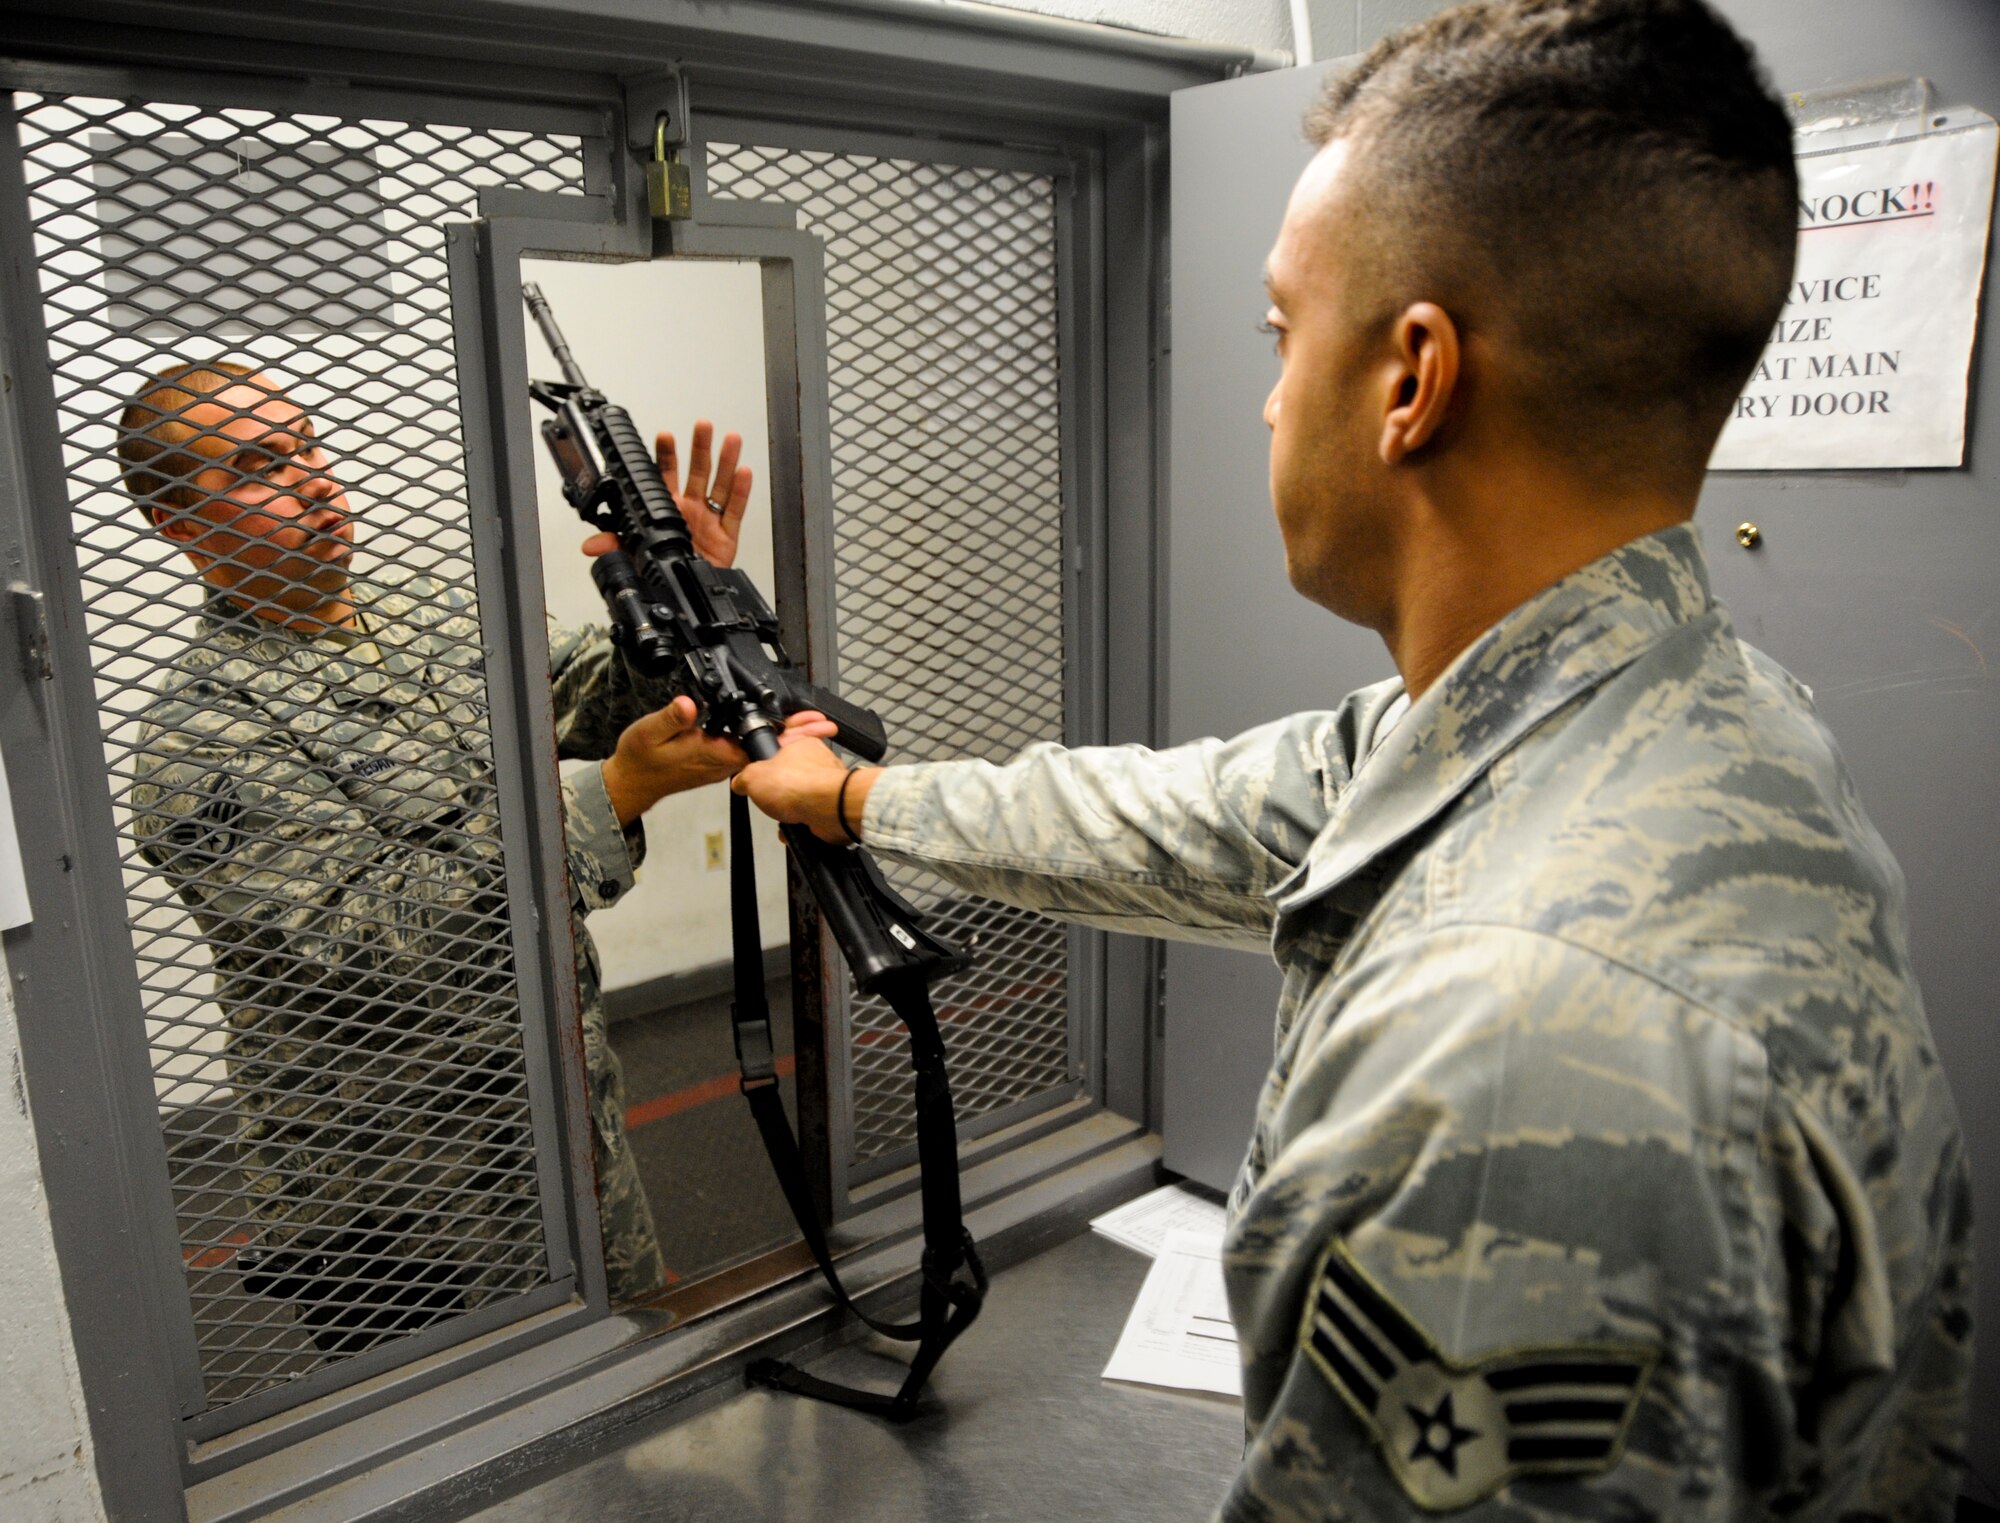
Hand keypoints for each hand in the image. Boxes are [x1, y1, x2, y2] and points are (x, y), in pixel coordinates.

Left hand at [579, 419, 752, 573]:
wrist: (687, 595)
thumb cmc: (667, 570)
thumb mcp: (637, 555)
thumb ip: (616, 544)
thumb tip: (591, 544)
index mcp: (669, 510)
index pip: (667, 476)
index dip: (666, 456)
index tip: (665, 436)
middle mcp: (690, 510)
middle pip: (698, 472)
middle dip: (700, 447)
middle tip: (702, 426)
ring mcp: (709, 519)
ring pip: (720, 485)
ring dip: (726, 462)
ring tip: (731, 440)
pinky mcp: (726, 535)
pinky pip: (735, 510)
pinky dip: (741, 491)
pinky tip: (743, 473)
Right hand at [597, 697, 744, 824]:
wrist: (631, 782)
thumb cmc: (639, 759)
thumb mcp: (649, 731)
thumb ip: (672, 718)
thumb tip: (688, 703)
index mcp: (711, 754)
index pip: (753, 741)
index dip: (755, 721)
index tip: (745, 705)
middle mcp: (719, 765)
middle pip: (751, 741)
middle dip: (745, 721)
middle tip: (727, 705)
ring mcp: (718, 768)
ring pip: (741, 745)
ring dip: (733, 728)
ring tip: (714, 714)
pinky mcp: (712, 768)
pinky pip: (729, 750)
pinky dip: (723, 737)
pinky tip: (706, 728)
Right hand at [733, 734, 878, 845]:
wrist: (826, 808)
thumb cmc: (798, 784)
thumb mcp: (753, 776)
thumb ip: (744, 778)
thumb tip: (740, 783)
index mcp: (802, 745)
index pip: (782, 753)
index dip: (768, 769)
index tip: (760, 780)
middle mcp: (819, 763)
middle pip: (791, 780)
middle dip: (779, 796)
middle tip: (771, 800)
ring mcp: (828, 786)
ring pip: (802, 801)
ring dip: (790, 813)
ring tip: (784, 816)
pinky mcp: (834, 807)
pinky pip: (812, 817)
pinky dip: (802, 826)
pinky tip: (795, 828)